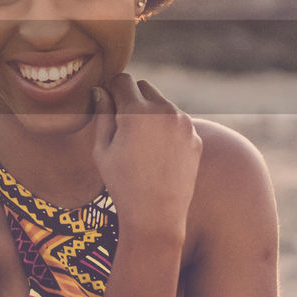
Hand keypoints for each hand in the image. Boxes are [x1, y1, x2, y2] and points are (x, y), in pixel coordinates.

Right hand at [92, 75, 201, 244]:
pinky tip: (157, 155)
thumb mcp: (102, 150)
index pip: (123, 80)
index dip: (111, 89)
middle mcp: (164, 111)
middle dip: (132, 97)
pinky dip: (166, 129)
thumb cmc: (122, 184)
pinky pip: (177, 123)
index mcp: (137, 111)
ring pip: (163, 104)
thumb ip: (102, 115)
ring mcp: (184, 124)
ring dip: (150, 113)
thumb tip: (101, 92)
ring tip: (140, 144)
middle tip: (122, 123)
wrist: (156, 216)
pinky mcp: (195, 138)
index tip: (107, 103)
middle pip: (144, 87)